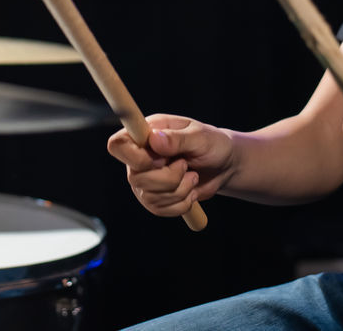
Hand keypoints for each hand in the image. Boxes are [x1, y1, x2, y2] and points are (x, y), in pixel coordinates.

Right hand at [106, 114, 233, 217]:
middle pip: (135, 177)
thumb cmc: (212, 144)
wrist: (224, 165)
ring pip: (148, 196)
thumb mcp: (200, 137)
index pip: (117, 145)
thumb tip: (154, 141)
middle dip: (168, 178)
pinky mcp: (155, 197)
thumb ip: (177, 139)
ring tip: (192, 176)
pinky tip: (191, 191)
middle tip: (186, 165)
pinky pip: (159, 209)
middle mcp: (140, 156)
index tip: (159, 160)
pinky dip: (180, 204)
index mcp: (146, 133)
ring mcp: (145, 178)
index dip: (133, 158)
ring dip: (178, 191)